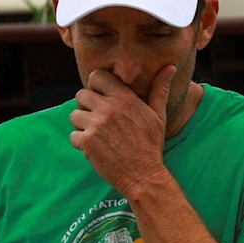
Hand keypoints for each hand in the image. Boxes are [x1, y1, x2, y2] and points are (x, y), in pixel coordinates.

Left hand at [69, 66, 173, 194]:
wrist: (144, 175)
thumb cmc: (151, 145)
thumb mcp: (158, 114)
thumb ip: (160, 89)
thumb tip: (170, 67)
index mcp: (125, 98)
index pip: (97, 77)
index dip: (96, 87)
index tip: (102, 99)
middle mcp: (109, 108)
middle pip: (81, 95)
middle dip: (87, 107)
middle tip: (100, 121)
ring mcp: (96, 125)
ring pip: (74, 115)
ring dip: (82, 126)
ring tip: (99, 136)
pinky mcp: (87, 142)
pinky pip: (73, 135)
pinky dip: (81, 144)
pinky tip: (96, 149)